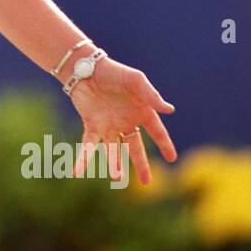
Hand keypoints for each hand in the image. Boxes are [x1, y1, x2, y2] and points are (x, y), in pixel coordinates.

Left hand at [67, 57, 177, 184]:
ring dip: (114, 163)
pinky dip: (84, 159)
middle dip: (140, 164)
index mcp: (141, 111)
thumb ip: (151, 95)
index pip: (157, 131)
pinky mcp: (92, 125)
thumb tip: (169, 110)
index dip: (165, 144)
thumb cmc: (114, 72)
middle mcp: (126, 121)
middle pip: (135, 147)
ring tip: (117, 176)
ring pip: (113, 150)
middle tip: (146, 182)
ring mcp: (108, 125)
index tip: (172, 158)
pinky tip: (78, 172)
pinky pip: (89, 146)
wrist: (86, 68)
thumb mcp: (136, 81)